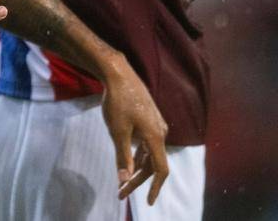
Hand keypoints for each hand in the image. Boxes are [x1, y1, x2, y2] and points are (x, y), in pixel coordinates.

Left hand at [98, 52, 169, 203]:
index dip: (155, 188)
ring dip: (137, 169)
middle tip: (121, 193)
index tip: (148, 202)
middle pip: (154, 164)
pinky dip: (138, 156)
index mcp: (156, 136)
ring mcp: (156, 125)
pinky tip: (129, 162)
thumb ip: (123, 156)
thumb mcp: (117, 131)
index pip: (161, 169)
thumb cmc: (117, 102)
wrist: (119, 74)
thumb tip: (124, 180)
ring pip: (150, 154)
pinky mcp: (150, 119)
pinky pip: (148, 144)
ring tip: (123, 182)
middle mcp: (161, 132)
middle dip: (138, 181)